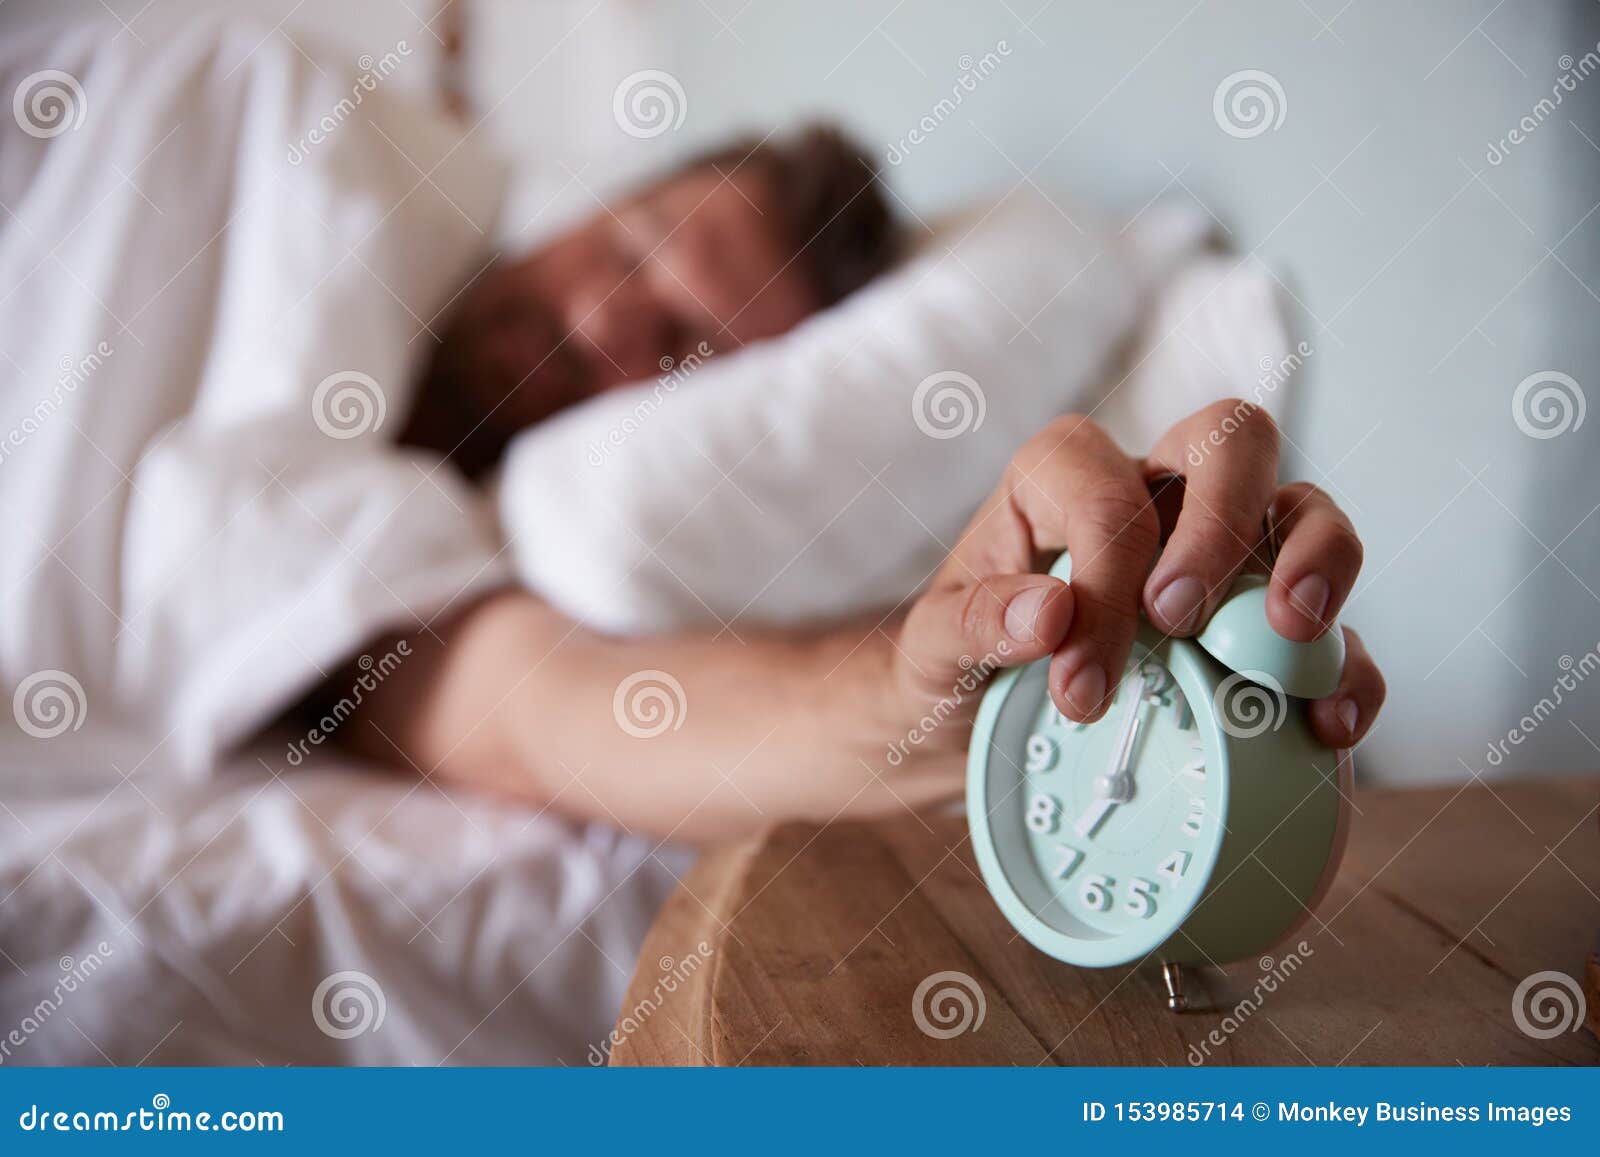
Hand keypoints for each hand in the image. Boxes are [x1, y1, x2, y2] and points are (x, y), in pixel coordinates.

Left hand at [896, 401, 1385, 751]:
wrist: (969, 727)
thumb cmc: (952, 664)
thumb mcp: (930, 648)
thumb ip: (974, 622)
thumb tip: (1049, 611)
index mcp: (1064, 477)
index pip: (1107, 488)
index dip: (1104, 578)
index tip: (1080, 682)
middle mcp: (1155, 493)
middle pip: (1232, 439)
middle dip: (1221, 521)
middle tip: (1179, 620)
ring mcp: (1221, 554)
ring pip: (1305, 507)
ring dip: (1315, 560)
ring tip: (1292, 639)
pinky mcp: (1259, 628)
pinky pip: (1332, 626)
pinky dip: (1345, 665)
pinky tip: (1328, 722)